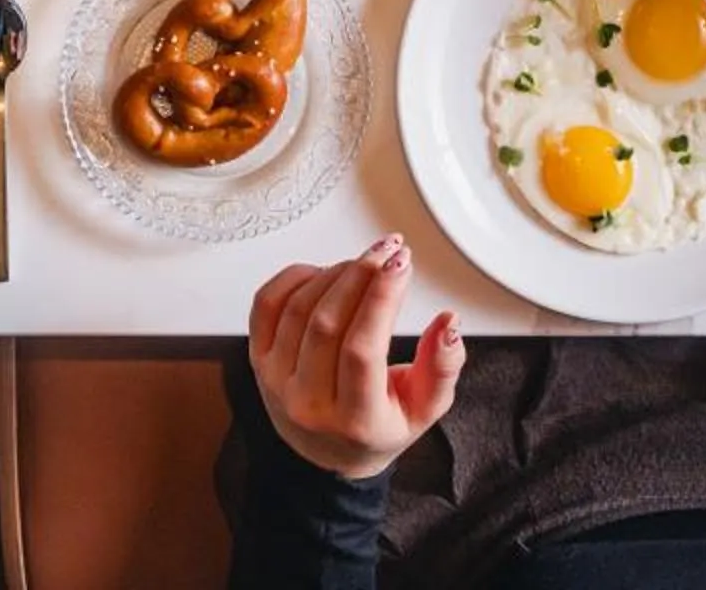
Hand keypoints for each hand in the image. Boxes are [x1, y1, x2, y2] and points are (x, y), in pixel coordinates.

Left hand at [246, 235, 461, 480]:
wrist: (327, 454)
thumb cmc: (378, 428)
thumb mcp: (424, 410)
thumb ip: (441, 368)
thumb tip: (448, 323)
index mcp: (356, 421)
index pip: (362, 351)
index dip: (381, 299)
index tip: (402, 265)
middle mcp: (309, 404)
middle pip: (328, 323)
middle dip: (362, 274)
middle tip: (388, 251)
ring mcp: (276, 381)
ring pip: (298, 309)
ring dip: (335, 273)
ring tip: (364, 263)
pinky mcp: (257, 361)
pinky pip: (266, 305)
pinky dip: (294, 277)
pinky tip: (324, 272)